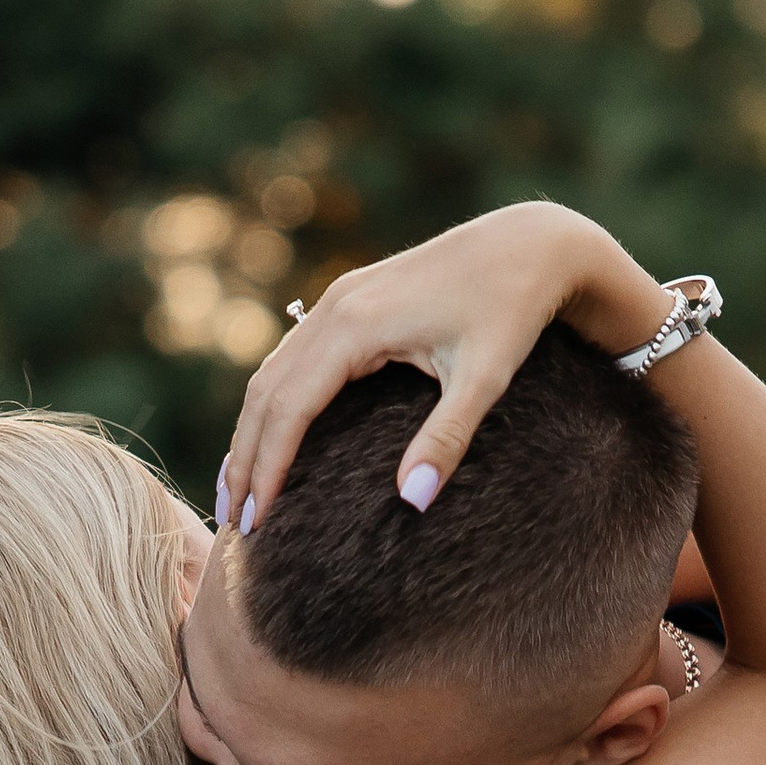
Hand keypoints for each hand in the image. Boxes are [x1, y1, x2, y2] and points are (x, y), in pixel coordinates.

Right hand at [221, 200, 659, 531]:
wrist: (530, 244)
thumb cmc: (513, 309)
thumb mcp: (487, 378)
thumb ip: (447, 439)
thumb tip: (414, 503)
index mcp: (356, 326)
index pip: (289, 408)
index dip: (267, 467)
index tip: (256, 520)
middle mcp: (335, 307)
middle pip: (266, 392)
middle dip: (244, 458)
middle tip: (234, 520)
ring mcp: (339, 299)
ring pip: (273, 372)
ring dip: (252, 431)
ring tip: (241, 488)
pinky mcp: (352, 300)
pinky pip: (294, 357)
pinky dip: (274, 402)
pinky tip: (273, 436)